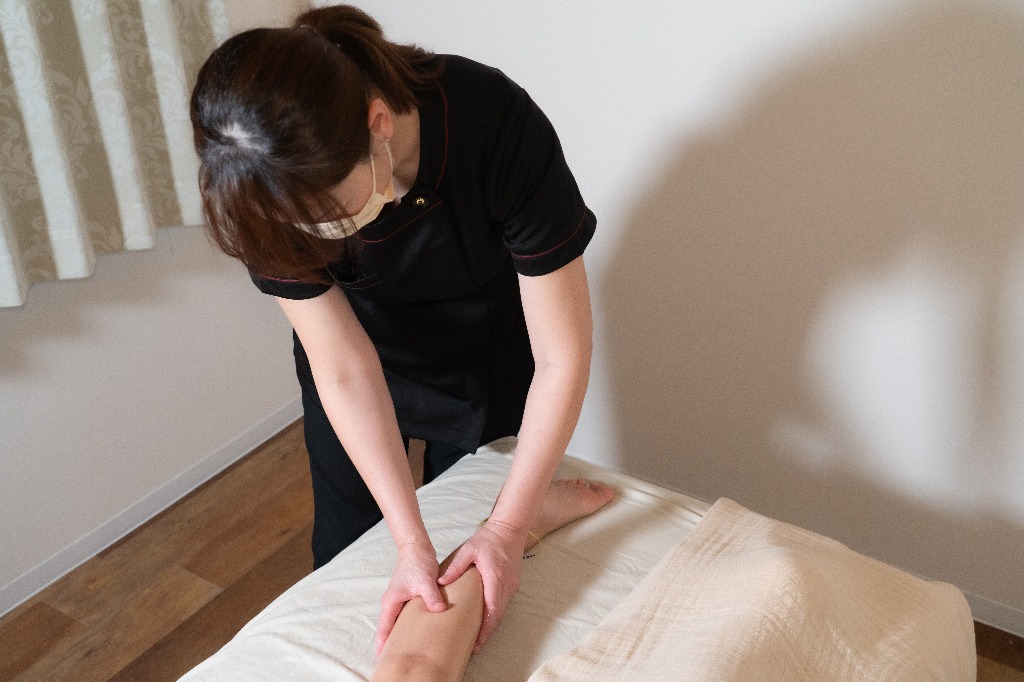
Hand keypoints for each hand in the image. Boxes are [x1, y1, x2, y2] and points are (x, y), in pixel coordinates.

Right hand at [375, 540, 446, 655]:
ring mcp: (398, 600)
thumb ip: (431, 597)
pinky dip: (406, 626)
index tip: (382, 659)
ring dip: (397, 636)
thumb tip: (439, 611)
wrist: (417, 548)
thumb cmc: (417, 563)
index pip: (384, 628)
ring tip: (403, 652)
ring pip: (395, 623)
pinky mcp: (407, 597)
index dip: (383, 644)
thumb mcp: (426, 581)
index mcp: (391, 601)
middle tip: (392, 660)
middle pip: (387, 628)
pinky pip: (404, 616)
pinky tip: (415, 634)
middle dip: (388, 644)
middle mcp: (392, 602)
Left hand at [438, 520, 525, 651]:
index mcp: (495, 576)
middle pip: (498, 615)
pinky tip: (486, 621)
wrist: (510, 528)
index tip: (477, 642)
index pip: (491, 608)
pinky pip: (503, 604)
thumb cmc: (488, 539)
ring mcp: (512, 585)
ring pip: (502, 611)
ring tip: (478, 640)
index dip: (485, 627)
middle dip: (487, 633)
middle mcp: (506, 584)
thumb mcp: (469, 550)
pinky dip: (495, 615)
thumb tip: (440, 583)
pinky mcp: (513, 584)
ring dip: (491, 625)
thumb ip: (455, 567)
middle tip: (475, 648)